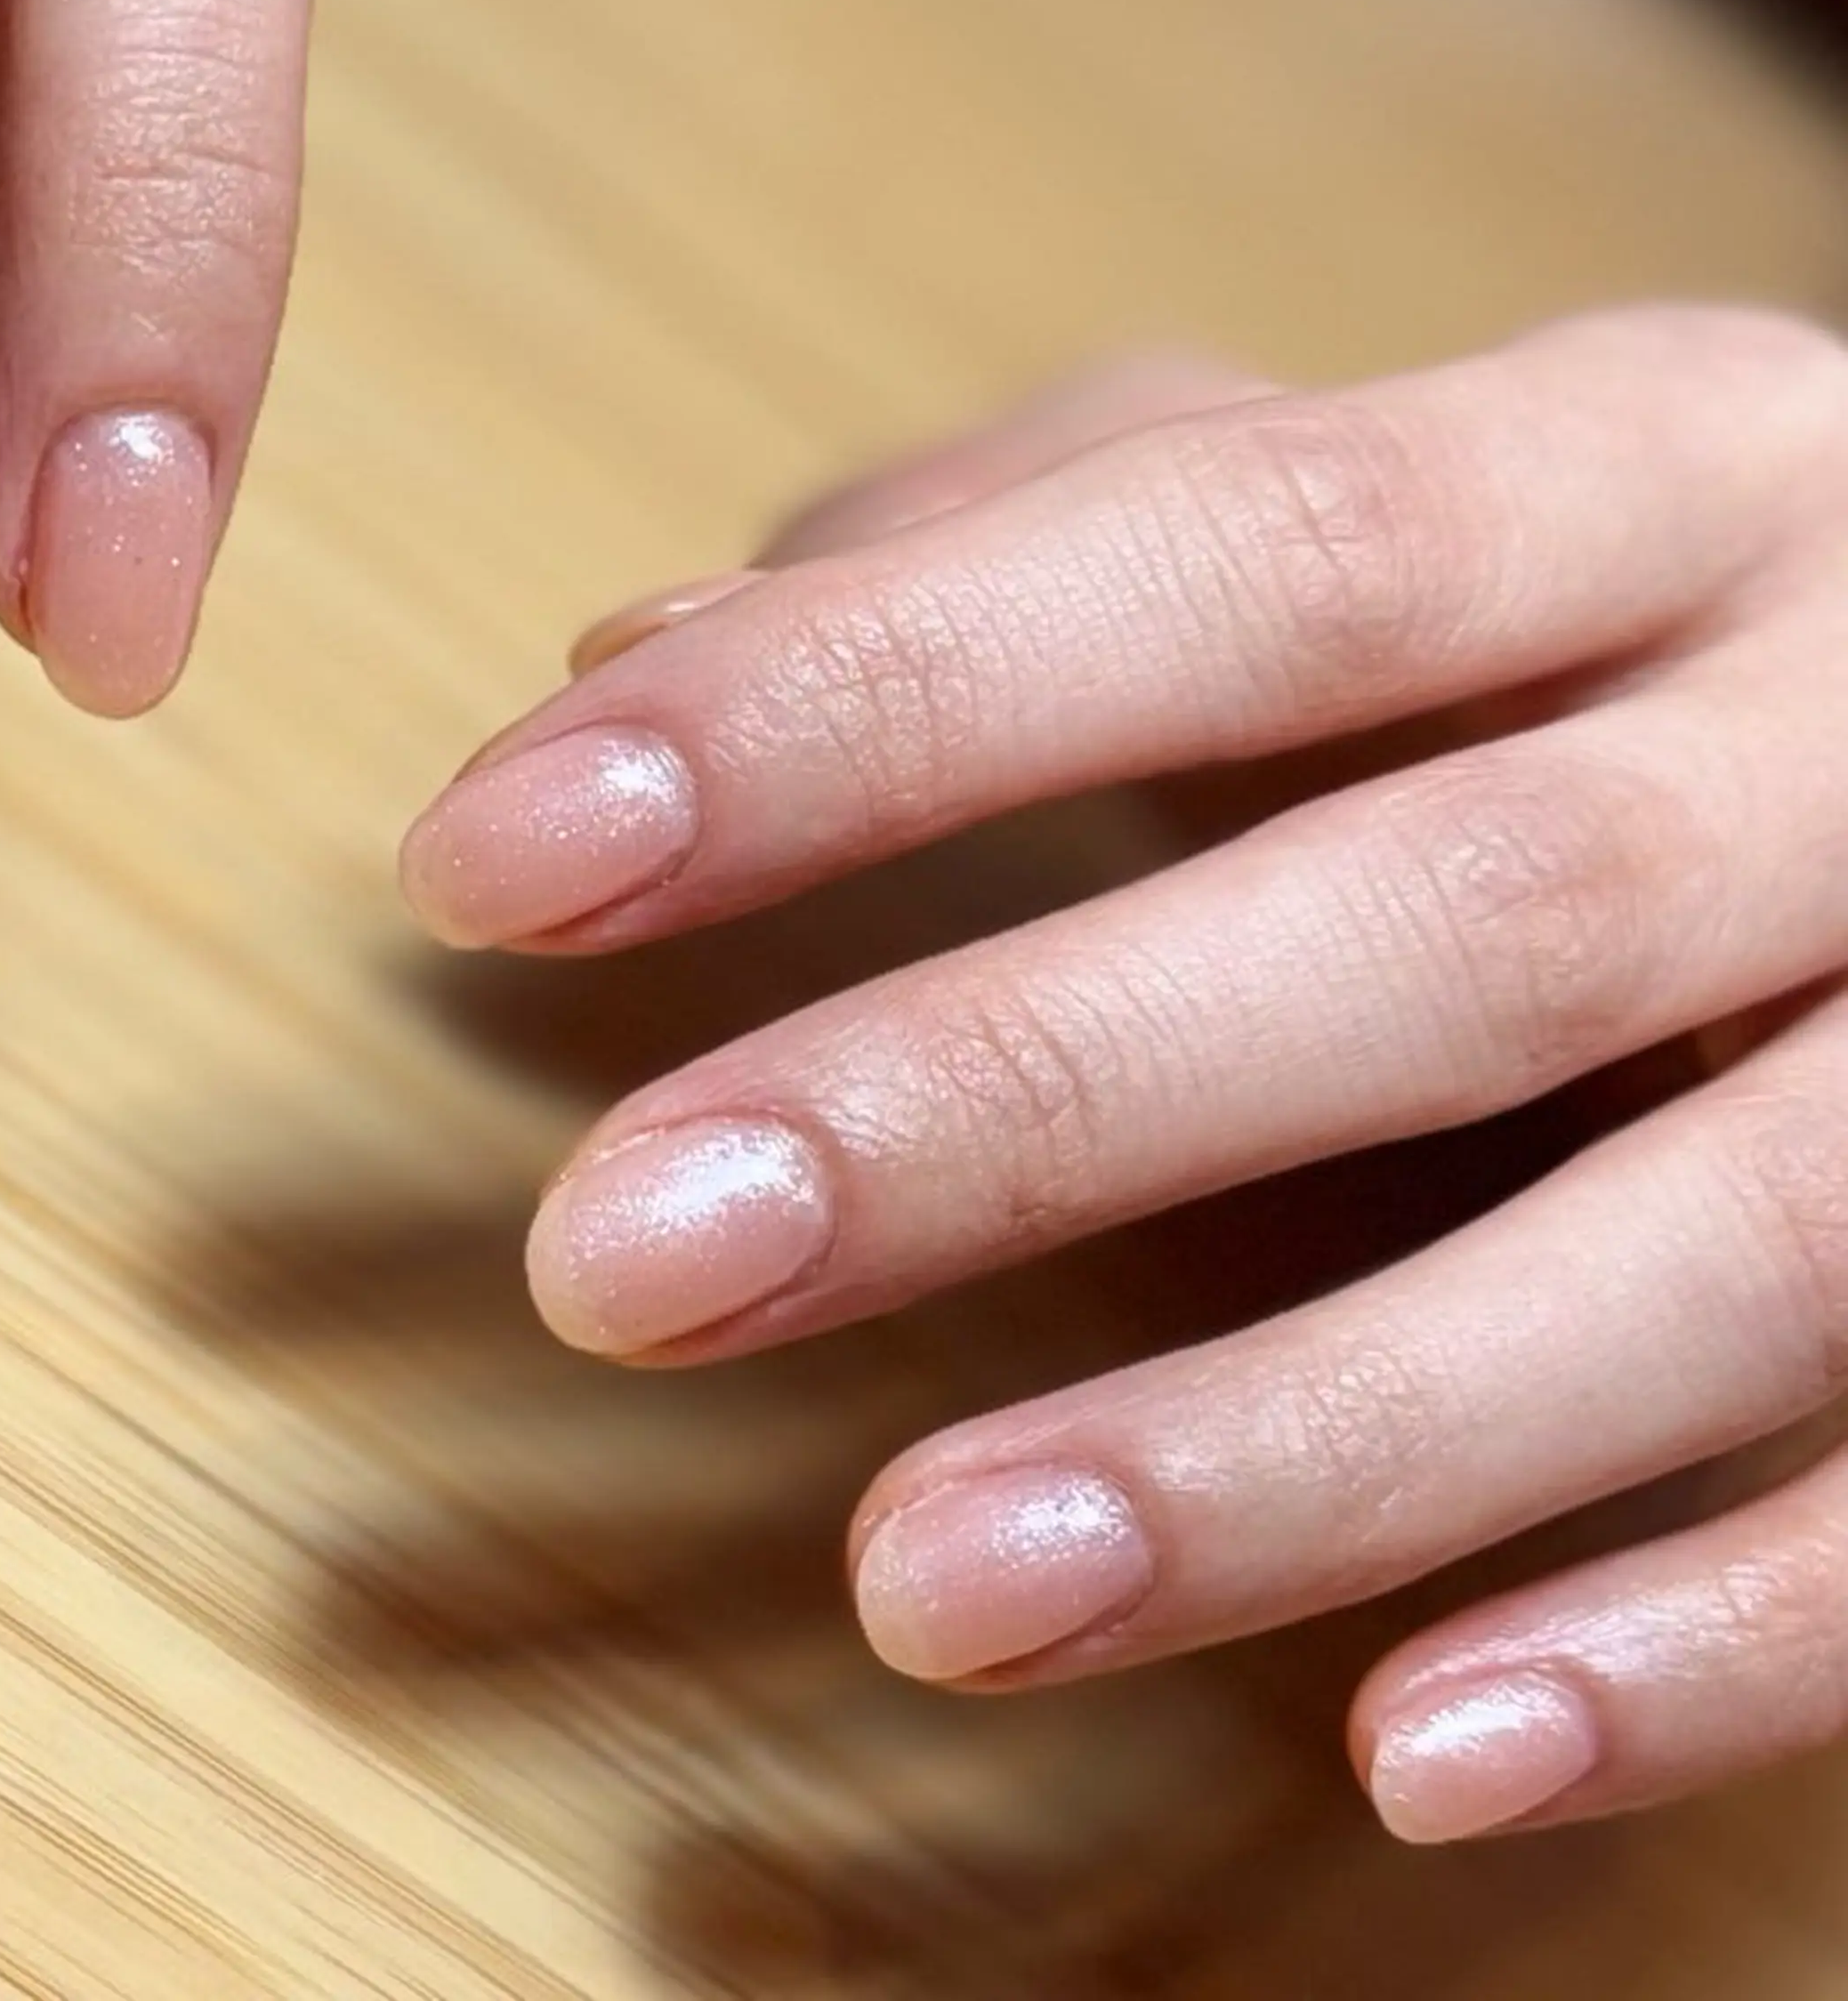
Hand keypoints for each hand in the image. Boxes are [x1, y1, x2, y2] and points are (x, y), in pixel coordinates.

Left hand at [402, 306, 1847, 1843]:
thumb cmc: (1608, 603)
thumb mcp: (1373, 503)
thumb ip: (1020, 549)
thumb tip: (636, 656)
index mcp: (1639, 466)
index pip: (1231, 548)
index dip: (863, 703)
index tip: (501, 855)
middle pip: (1453, 917)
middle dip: (1018, 1093)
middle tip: (622, 1258)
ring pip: (1719, 1250)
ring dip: (1303, 1443)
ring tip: (928, 1581)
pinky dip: (1692, 1647)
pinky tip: (1409, 1755)